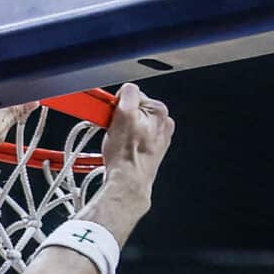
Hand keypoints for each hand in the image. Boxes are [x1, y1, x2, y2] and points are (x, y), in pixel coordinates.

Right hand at [95, 83, 174, 214]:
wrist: (127, 183)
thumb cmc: (127, 155)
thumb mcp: (123, 113)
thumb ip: (128, 93)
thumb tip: (127, 89)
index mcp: (159, 111)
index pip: (132, 95)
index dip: (117, 104)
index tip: (110, 115)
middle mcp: (163, 124)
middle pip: (132, 110)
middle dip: (118, 118)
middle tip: (112, 130)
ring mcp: (157, 139)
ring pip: (131, 125)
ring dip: (120, 130)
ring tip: (116, 142)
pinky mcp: (149, 152)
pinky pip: (133, 138)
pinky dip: (124, 142)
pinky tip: (120, 150)